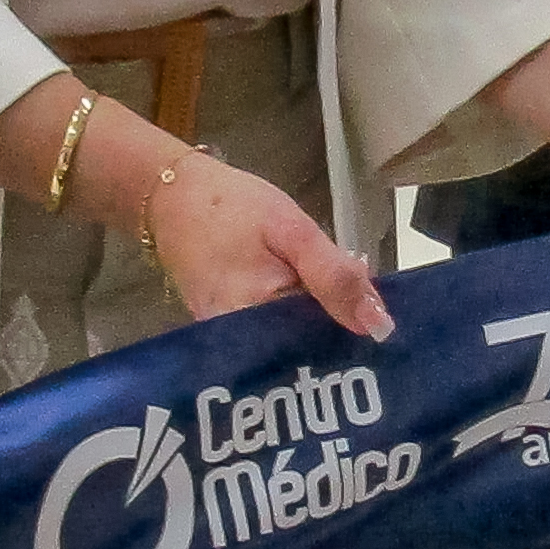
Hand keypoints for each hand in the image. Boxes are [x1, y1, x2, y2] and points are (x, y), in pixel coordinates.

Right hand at [144, 150, 394, 340]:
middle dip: (336, 331)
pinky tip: (309, 299)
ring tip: (339, 300)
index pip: (322, 349)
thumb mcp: (292, 231)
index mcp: (256, 323)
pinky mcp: (224, 332)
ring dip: (318, 325)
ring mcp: (228, 343)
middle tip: (359, 303)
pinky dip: (294, 319)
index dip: (353, 334)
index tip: (376, 317)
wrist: (172, 196)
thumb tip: (377, 325)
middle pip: (305, 352)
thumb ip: (334, 276)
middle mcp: (238, 348)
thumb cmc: (231, 207)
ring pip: (291, 345)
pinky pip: (271, 336)